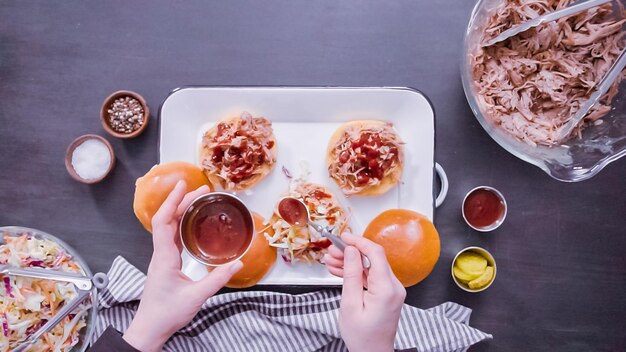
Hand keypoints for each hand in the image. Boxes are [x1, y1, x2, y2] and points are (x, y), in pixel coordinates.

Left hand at [123, 181, 242, 351]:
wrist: (150, 329)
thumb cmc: (166, 314)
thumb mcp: (196, 297)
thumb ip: (217, 279)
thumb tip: (237, 263)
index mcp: (164, 257)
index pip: (164, 221)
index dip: (172, 201)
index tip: (184, 185)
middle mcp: (160, 254)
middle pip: (167, 219)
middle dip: (181, 201)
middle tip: (201, 190)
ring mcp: (162, 258)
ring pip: (169, 227)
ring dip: (181, 211)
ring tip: (199, 200)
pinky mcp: (166, 264)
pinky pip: (173, 237)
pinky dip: (182, 225)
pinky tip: (194, 223)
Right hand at [323, 233, 405, 351]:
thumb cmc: (362, 336)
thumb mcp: (350, 304)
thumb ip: (352, 274)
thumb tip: (351, 251)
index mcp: (387, 288)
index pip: (375, 253)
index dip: (358, 241)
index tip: (343, 237)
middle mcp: (394, 287)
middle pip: (373, 258)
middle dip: (351, 252)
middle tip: (331, 251)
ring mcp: (392, 290)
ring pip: (371, 266)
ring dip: (351, 262)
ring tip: (331, 262)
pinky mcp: (387, 293)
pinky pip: (372, 276)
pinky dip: (357, 273)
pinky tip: (340, 271)